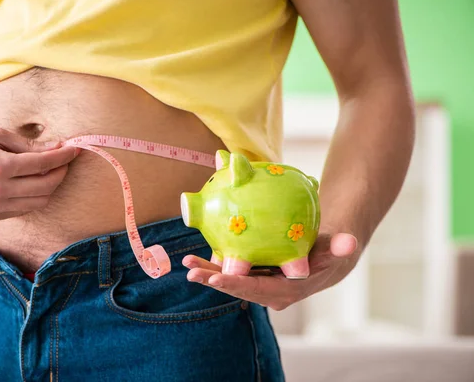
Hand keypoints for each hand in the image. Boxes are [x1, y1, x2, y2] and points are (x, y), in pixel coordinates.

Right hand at [0, 128, 80, 220]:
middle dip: (61, 171)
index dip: (63, 156)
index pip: (43, 163)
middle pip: (47, 185)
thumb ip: (28, 144)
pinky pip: (27, 207)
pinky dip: (37, 195)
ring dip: (52, 185)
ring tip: (51, 169)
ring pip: (41, 200)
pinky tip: (34, 181)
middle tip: (65, 159)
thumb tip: (58, 147)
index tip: (74, 149)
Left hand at [183, 232, 359, 310]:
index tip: (215, 277)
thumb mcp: (335, 249)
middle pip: (238, 287)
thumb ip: (340, 248)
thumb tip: (349, 243)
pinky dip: (214, 264)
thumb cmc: (329, 252)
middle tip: (191, 271)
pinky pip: (231, 271)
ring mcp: (259, 285)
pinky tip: (196, 257)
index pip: (257, 289)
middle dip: (213, 280)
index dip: (235, 284)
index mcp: (286, 291)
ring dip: (208, 273)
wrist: (325, 258)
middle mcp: (269, 293)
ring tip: (186, 264)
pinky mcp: (253, 275)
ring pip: (230, 280)